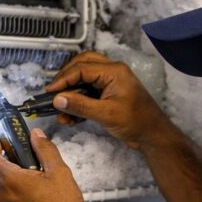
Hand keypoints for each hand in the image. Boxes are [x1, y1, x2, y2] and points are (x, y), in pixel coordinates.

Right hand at [46, 51, 167, 148]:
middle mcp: (111, 72)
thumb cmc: (135, 122)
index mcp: (113, 71)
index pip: (81, 68)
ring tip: (61, 112)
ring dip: (71, 94)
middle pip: (81, 66)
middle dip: (65, 81)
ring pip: (83, 80)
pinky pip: (89, 93)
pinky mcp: (109, 94)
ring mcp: (110, 82)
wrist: (153, 135)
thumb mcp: (105, 114)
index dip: (62, 79)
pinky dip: (78, 103)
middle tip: (53, 95)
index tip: (48, 92)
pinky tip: (70, 118)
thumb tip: (57, 99)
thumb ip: (80, 106)